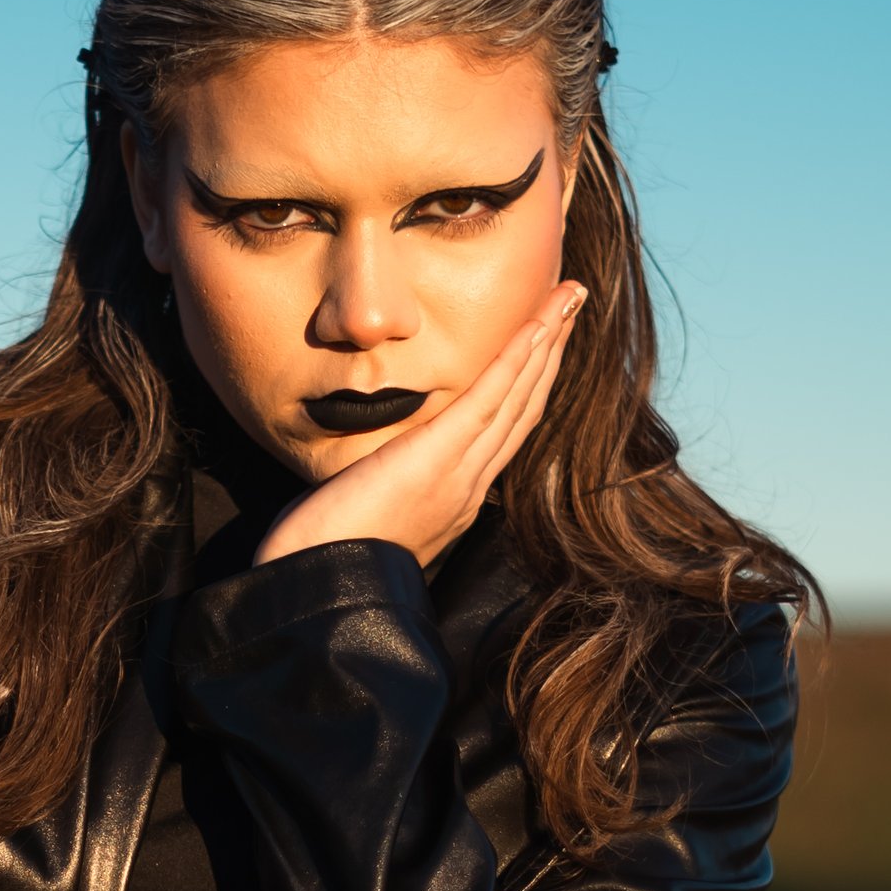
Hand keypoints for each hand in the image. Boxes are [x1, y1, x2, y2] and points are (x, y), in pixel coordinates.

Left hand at [253, 281, 586, 570]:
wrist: (317, 593)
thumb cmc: (326, 560)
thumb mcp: (367, 515)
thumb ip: (388, 487)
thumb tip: (382, 468)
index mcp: (454, 500)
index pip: (504, 431)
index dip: (529, 384)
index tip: (544, 344)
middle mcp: (469, 487)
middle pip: (524, 408)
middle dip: (551, 353)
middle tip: (572, 303)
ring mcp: (460, 473)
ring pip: (519, 397)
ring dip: (547, 342)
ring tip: (569, 297)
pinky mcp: (438, 457)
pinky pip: (490, 400)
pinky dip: (518, 359)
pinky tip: (539, 326)